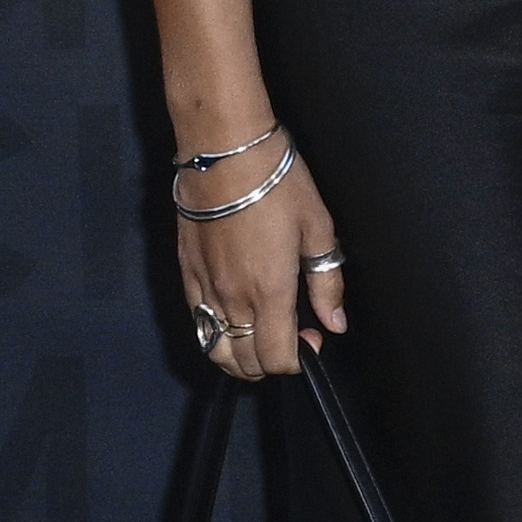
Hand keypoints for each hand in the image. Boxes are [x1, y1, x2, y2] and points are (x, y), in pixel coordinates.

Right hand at [176, 146, 341, 384]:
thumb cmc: (278, 187)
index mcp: (269, 291)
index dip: (298, 360)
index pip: (275, 357)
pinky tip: (234, 319)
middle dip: (269, 363)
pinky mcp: (185, 274)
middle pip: (243, 362)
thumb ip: (327, 282)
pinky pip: (196, 322)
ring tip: (261, 338)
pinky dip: (215, 333)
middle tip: (291, 339)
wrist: (226, 158)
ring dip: (239, 356)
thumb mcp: (318, 230)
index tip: (314, 339)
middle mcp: (232, 299)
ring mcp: (204, 289)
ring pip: (214, 349)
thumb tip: (336, 322)